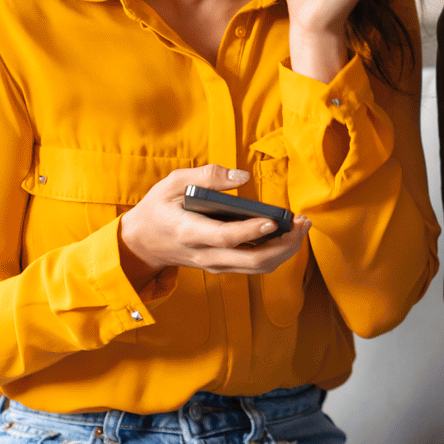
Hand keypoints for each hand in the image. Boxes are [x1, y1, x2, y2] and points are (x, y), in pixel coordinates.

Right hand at [118, 164, 308, 278]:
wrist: (142, 243)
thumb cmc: (158, 208)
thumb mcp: (171, 184)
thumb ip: (206, 176)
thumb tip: (242, 176)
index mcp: (189, 233)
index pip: (224, 238)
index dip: (250, 231)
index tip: (273, 220)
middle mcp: (205, 255)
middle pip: (251, 260)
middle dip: (283, 244)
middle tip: (302, 222)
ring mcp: (215, 264)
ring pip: (257, 267)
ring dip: (285, 249)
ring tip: (301, 226)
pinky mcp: (223, 266)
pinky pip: (254, 266)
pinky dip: (276, 252)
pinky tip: (288, 233)